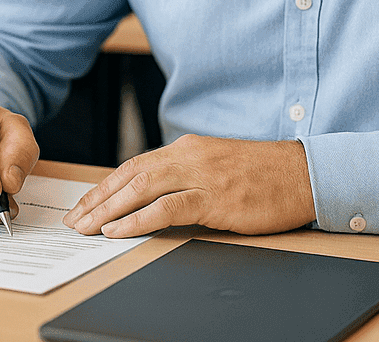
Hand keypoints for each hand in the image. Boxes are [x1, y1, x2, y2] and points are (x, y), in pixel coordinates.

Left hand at [64, 135, 314, 238]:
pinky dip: (138, 219)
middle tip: (74, 221)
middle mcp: (188, 156)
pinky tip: (119, 230)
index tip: (84, 205)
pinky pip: (167, 207)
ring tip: (87, 228)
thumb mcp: (217, 167)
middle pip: (129, 175)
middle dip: (97, 199)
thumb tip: (155, 198)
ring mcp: (201, 175)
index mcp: (186, 148)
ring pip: (141, 188)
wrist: (304, 173)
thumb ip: (187, 176)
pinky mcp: (214, 197)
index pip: (134, 166)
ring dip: (109, 209)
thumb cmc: (264, 175)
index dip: (105, 187)